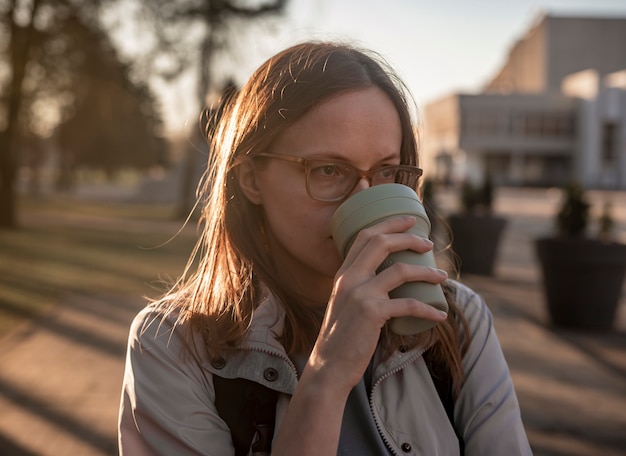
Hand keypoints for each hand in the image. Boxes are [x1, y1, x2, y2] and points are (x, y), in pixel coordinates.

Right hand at [308, 216, 447, 394]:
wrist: (329, 366)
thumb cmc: (341, 338)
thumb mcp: (344, 304)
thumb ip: (359, 289)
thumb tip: (387, 283)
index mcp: (343, 274)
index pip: (364, 237)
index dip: (388, 224)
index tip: (409, 220)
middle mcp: (349, 279)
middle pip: (381, 243)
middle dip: (408, 237)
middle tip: (428, 242)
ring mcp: (360, 294)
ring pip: (401, 270)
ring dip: (426, 271)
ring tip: (442, 276)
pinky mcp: (372, 313)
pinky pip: (409, 304)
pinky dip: (428, 309)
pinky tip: (439, 315)